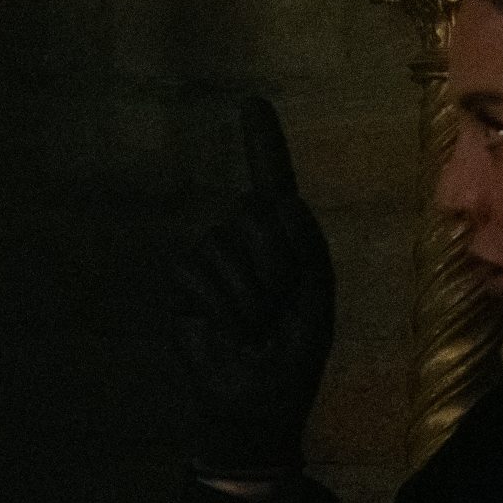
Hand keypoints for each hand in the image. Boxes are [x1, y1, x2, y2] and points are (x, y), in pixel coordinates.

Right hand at [172, 97, 337, 480]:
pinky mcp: (184, 283)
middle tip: (279, 308)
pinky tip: (229, 330)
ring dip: (251, 293)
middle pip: (257, 212)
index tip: (251, 101)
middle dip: (276, 262)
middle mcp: (245, 239)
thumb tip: (277, 199)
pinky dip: (222, 303)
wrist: (258, 401)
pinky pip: (198, 269)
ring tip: (255, 327)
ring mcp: (211, 258)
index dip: (262, 142)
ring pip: (227, 242)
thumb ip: (305, 245)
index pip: (273, 181)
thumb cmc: (293, 355)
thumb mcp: (317, 296)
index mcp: (286, 239)